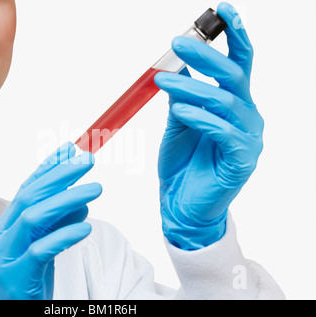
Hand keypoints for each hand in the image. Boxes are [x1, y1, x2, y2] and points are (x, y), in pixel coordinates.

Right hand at [0, 142, 101, 298]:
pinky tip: (84, 229)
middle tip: (87, 160)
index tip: (70, 149)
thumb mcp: (44, 247)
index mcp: (7, 225)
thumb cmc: (28, 280)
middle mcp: (2, 235)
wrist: (11, 315)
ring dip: (67, 200)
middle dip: (60, 175)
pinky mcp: (16, 275)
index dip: (49, 167)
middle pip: (30, 196)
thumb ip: (57, 224)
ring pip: (34, 218)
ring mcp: (5, 255)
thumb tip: (81, 201)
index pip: (28, 188)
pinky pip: (41, 251)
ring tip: (95, 189)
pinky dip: (64, 236)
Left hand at [154, 2, 262, 249]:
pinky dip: (200, 118)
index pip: (239, 64)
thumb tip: (175, 67)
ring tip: (163, 80)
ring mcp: (247, 138)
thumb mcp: (178, 123)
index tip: (222, 10)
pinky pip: (223, 131)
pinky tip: (181, 111)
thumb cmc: (182, 163)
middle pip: (235, 76)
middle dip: (206, 56)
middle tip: (176, 44)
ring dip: (192, 87)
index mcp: (233, 104)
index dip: (234, 36)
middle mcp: (246, 116)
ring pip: (225, 102)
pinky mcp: (242, 160)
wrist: (181, 203)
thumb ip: (182, 97)